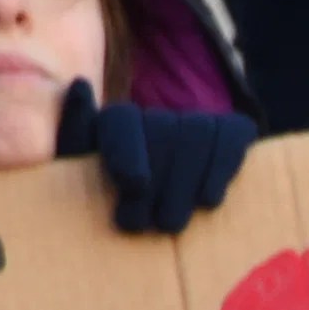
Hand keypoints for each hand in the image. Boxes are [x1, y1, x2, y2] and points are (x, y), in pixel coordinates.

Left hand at [57, 79, 255, 234]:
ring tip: (171, 224)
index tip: (132, 185)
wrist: (166, 218)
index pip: (124, 120)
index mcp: (118, 123)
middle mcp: (159, 116)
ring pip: (196, 136)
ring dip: (184, 183)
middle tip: (145, 224)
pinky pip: (230, 139)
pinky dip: (220, 168)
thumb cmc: (113, 201)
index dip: (128, 148)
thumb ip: (74, 134)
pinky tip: (206, 201)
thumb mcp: (83, 172)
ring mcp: (197, 123)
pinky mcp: (233, 130)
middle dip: (154, 181)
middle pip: (162, 133)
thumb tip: (80, 85)